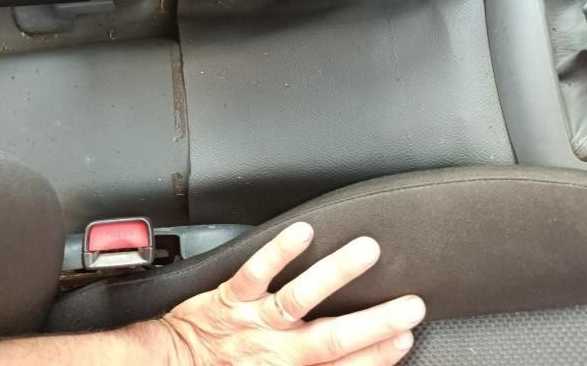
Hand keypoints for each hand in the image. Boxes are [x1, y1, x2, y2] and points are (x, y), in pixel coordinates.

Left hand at [160, 222, 425, 364]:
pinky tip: (303, 233)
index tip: (406, 336)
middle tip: (411, 304)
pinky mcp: (231, 297)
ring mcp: (255, 321)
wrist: (175, 364)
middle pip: (334, 338)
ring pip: (300, 298)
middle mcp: (277, 350)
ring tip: (367, 252)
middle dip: (376, 322)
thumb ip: (309, 365)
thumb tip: (354, 356)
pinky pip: (256, 272)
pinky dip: (280, 251)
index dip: (378, 355)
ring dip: (336, 274)